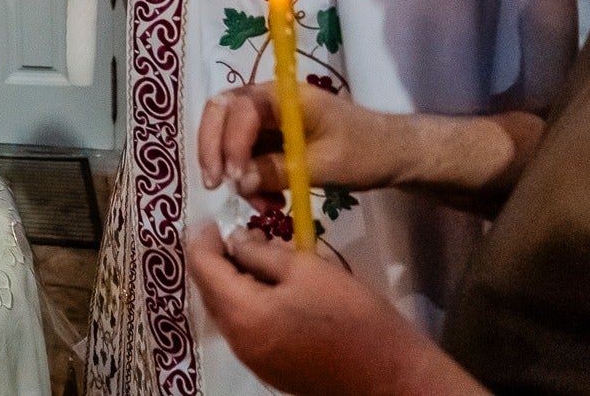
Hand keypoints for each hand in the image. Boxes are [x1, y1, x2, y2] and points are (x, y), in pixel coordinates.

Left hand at [186, 224, 482, 395]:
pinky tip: (275, 288)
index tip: (223, 216)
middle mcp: (237, 341)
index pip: (200, 265)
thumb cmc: (351, 315)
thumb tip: (234, 240)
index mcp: (241, 313)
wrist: (389, 373)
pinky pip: (245, 326)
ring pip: (227, 308)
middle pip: (209, 289)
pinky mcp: (270, 368)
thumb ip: (260, 251)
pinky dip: (249, 302)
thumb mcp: (307, 268)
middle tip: (246, 233)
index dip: (206, 235)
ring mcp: (252, 359)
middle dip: (220, 257)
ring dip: (235, 280)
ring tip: (264, 256)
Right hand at [197, 82, 399, 200]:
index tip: (235, 180)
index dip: (230, 143)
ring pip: (228, 135)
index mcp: (284, 96)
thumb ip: (281, 170)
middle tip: (216, 186)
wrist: (394, 154)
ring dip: (230, 168)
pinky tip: (265, 201)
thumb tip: (240, 182)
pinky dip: (246, 177)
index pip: (240, 110)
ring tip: (255, 203)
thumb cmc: (366, 151)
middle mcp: (268, 101)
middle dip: (213, 149)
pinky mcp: (271, 139)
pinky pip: (244, 154)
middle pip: (221, 113)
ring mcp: (268, 120)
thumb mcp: (327, 164)